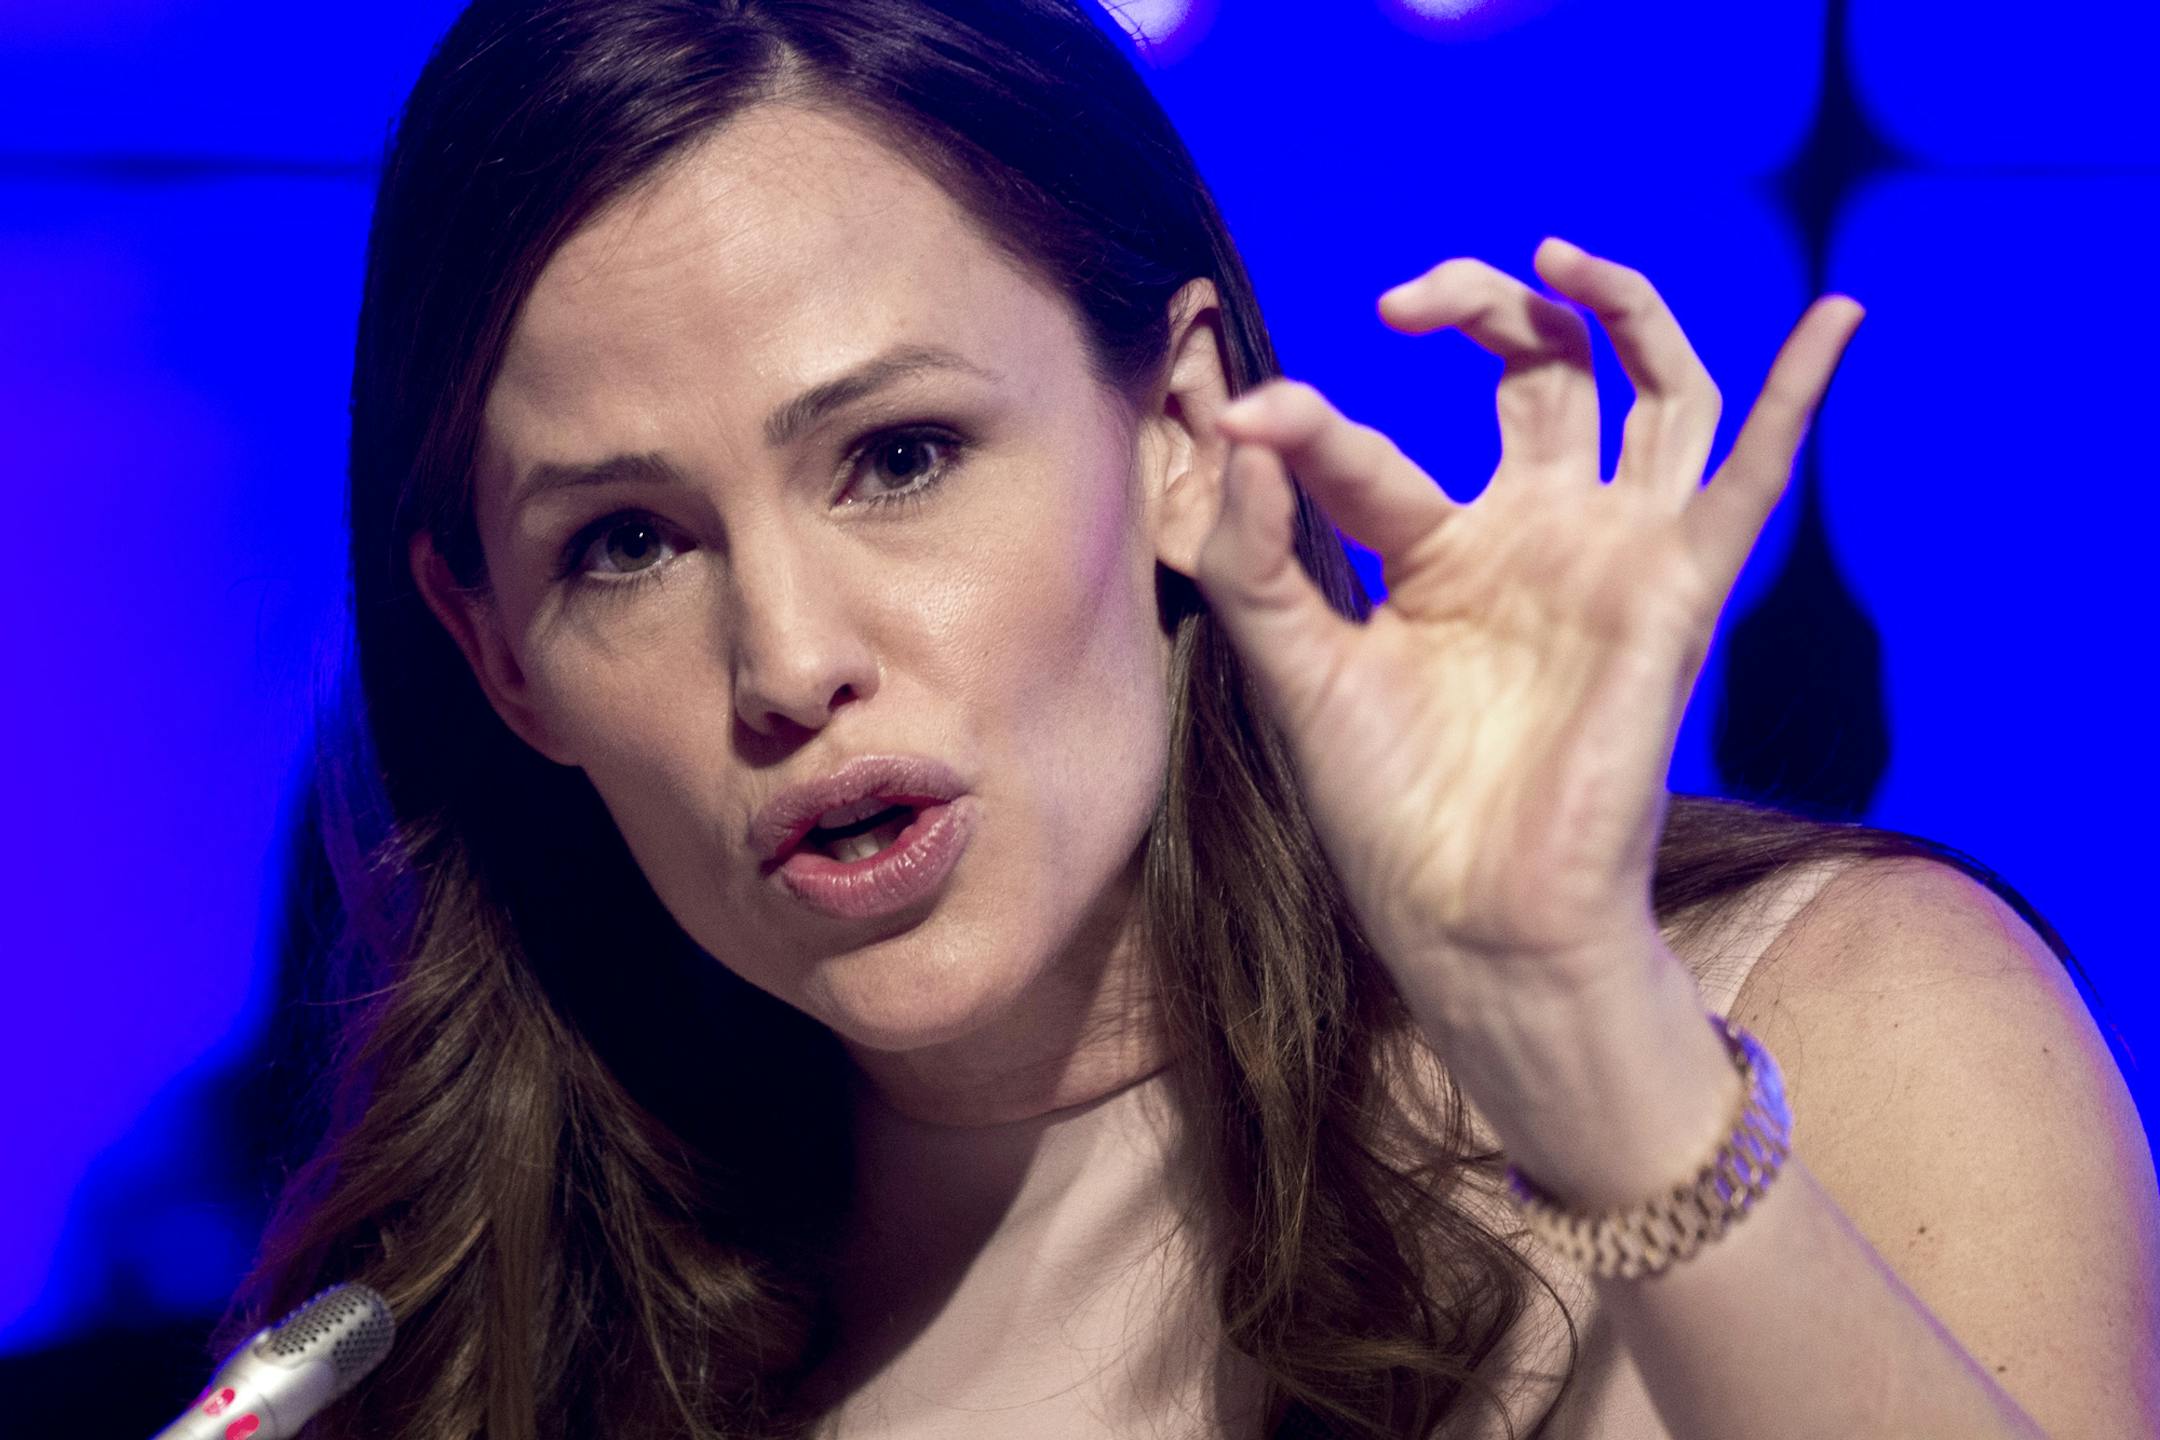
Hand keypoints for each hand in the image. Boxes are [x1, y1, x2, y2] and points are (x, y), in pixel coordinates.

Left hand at [1182, 238, 1863, 1018]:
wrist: (1472, 927)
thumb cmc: (1387, 815)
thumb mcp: (1296, 670)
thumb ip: (1255, 555)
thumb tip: (1239, 426)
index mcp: (1436, 557)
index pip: (1373, 450)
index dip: (1307, 423)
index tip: (1247, 412)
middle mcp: (1531, 540)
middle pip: (1535, 372)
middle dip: (1478, 307)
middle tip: (1399, 299)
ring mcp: (1609, 560)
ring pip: (1649, 393)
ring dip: (1618, 305)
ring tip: (1556, 251)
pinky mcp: (1676, 596)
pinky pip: (1751, 482)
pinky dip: (1800, 396)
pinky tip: (1836, 316)